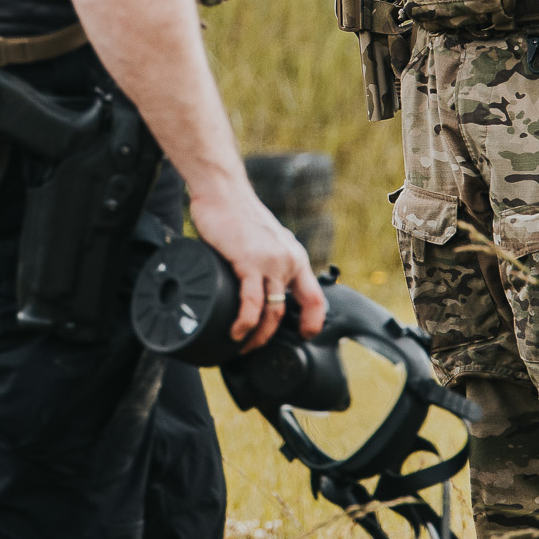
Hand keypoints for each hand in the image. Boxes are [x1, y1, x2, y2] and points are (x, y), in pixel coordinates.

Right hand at [188, 180, 327, 349]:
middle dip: (274, 336)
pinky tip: (236, 333)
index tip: (303, 336)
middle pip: (291, 311)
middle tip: (258, 348)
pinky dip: (244, 323)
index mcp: (294, 257)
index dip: (313, 322)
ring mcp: (270, 262)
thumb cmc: (236, 213)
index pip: (316, 298)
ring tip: (243, 346)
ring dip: (258, 336)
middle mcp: (288, 261)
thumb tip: (256, 283)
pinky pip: (252, 303)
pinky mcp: (249, 261)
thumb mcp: (263, 240)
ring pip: (272, 312)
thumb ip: (266, 260)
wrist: (223, 190)